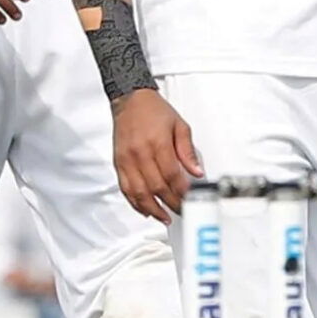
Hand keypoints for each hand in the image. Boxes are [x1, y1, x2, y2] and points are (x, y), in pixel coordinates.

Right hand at [113, 88, 203, 222]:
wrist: (130, 100)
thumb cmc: (154, 111)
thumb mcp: (180, 126)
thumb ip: (188, 151)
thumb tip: (197, 172)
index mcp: (157, 143)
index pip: (172, 175)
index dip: (182, 191)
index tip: (190, 199)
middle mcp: (140, 153)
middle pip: (156, 187)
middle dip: (170, 203)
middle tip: (181, 210)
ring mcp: (127, 160)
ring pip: (139, 192)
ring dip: (152, 209)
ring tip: (164, 217)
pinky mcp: (118, 164)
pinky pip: (126, 188)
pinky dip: (135, 202)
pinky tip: (145, 209)